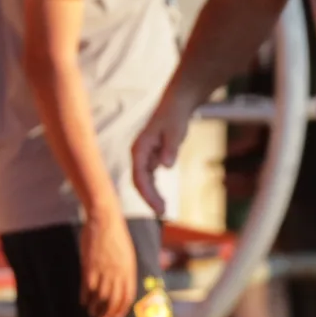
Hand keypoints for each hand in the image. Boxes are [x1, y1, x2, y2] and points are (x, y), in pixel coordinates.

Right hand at [81, 206, 138, 316]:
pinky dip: (85, 297)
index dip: (122, 310)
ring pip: (100, 297)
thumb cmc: (116, 236)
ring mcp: (103, 270)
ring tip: (91, 313)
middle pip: (113, 300)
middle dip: (108, 313)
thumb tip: (123, 285)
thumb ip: (125, 271)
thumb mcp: (127, 254)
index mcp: (129, 270)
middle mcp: (117, 273)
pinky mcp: (89, 267)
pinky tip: (83, 301)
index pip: (127, 297)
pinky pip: (87, 287)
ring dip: (95, 308)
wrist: (105, 220)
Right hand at [130, 89, 194, 217]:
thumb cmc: (174, 116)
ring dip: (152, 196)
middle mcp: (139, 154)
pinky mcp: (152, 157)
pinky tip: (162, 200)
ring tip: (163, 210)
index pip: (139, 176)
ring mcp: (144, 156)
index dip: (147, 194)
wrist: (177, 104)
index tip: (157, 206)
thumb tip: (167, 166)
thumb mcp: (175, 132)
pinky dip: (155, 189)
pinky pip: (150, 177)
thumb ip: (171, 149)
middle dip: (150, 198)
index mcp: (139, 148)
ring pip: (144, 181)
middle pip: (140, 181)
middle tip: (163, 212)